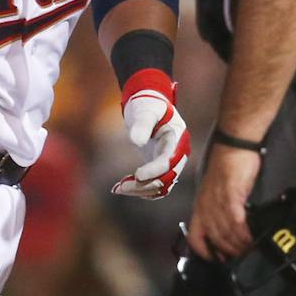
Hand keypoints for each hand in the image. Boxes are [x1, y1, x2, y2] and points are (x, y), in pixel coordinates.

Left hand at [111, 70, 191, 199]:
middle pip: (166, 179)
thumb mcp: (145, 111)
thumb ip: (142, 123)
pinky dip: (140, 190)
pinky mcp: (160, 169)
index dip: (154, 170)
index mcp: (178, 139)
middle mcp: (178, 155)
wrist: (149, 106)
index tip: (137, 176)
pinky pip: (154, 187)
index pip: (169, 161)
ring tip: (117, 188)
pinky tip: (122, 188)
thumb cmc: (148, 104)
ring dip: (140, 190)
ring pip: (160, 187)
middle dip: (144, 185)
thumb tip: (136, 141)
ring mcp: (170, 164)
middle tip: (120, 187)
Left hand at [187, 143, 261, 260]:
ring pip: (225, 233)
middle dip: (228, 252)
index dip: (204, 252)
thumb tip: (230, 227)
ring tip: (250, 250)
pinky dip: (244, 233)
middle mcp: (205, 206)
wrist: (233, 146)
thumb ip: (220, 209)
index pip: (195, 237)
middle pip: (214, 238)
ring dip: (239, 245)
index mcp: (200, 206)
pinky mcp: (230, 195)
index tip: (217, 260)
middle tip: (242, 258)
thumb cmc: (228, 166)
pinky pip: (236, 221)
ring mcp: (216, 201)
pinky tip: (252, 238)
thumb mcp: (218, 191)